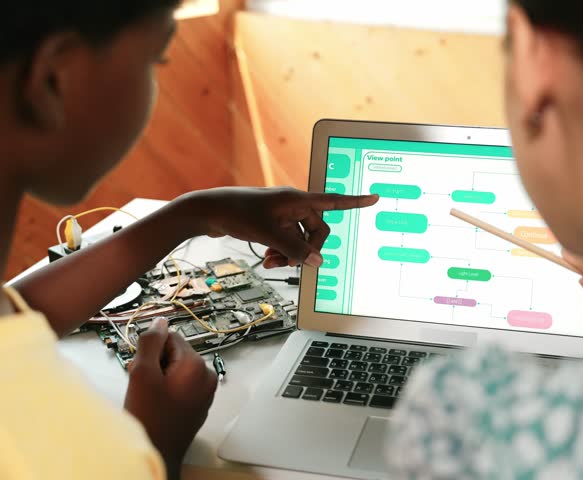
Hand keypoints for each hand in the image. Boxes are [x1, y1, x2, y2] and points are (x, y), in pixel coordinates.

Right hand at [125, 318, 217, 479]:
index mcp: (197, 365)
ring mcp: (205, 391)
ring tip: (148, 395)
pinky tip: (156, 403)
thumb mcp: (142, 373)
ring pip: (176, 369)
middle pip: (175, 352)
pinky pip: (180, 385)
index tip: (143, 366)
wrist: (158, 453)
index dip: (152, 349)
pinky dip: (166, 389)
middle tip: (143, 383)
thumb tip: (159, 322)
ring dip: (159, 376)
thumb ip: (151, 342)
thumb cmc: (150, 419)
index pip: (171, 336)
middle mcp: (207, 376)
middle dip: (155, 363)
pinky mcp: (199, 403)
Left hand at [182, 187, 378, 267]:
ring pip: (300, 239)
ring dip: (289, 254)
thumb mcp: (270, 234)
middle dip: (304, 250)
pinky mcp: (272, 222)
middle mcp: (293, 205)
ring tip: (270, 262)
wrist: (209, 211)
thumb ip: (296, 250)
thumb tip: (318, 263)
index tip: (374, 198)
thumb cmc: (237, 213)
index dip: (354, 202)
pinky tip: (267, 258)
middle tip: (285, 262)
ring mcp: (282, 214)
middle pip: (315, 231)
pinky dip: (280, 251)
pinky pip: (287, 240)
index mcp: (297, 200)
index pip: (333, 201)